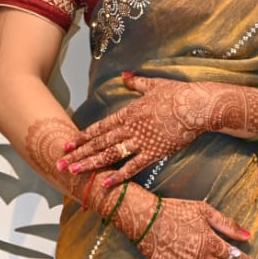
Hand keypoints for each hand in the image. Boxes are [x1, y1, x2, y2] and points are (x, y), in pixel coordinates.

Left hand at [58, 74, 257, 185]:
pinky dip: (119, 175)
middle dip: (78, 153)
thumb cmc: (178, 94)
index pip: (100, 127)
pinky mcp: (155, 152)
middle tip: (60, 163)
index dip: (82, 137)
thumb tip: (125, 75)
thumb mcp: (154, 84)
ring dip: (91, 164)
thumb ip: (136, 82)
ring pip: (111, 154)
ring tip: (74, 172)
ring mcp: (141, 141)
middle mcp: (130, 128)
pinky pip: (133, 166)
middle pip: (99, 142)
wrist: (197, 106)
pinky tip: (105, 183)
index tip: (67, 144)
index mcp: (129, 112)